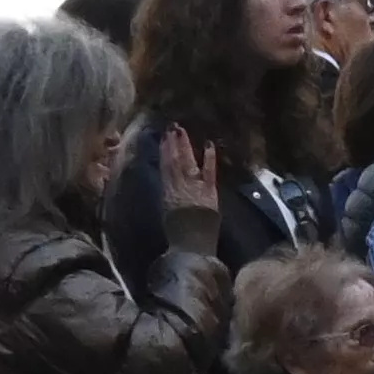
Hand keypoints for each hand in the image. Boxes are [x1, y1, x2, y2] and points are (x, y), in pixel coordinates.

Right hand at [159, 128, 222, 255]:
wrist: (191, 246)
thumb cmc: (179, 236)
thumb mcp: (168, 214)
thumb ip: (170, 198)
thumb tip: (171, 188)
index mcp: (167, 194)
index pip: (165, 168)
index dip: (164, 152)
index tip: (163, 138)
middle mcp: (178, 188)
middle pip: (174, 162)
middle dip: (173, 144)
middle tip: (171, 127)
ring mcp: (193, 188)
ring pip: (186, 163)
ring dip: (184, 146)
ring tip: (181, 130)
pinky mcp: (208, 193)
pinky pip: (208, 172)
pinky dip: (209, 158)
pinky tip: (209, 145)